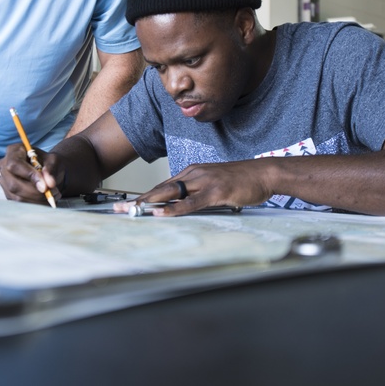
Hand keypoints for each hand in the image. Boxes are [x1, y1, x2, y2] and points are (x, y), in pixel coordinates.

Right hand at [0, 143, 61, 204]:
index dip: (29, 175)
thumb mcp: (53, 160)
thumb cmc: (48, 162)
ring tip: (53, 195)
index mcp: (14, 151)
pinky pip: (19, 203)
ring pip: (17, 196)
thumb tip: (49, 183)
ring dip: (37, 200)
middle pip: (13, 183)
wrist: (46, 170)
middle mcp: (4, 165)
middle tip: (53, 192)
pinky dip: (35, 204)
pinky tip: (45, 200)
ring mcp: (4, 181)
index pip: (15, 164)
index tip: (45, 186)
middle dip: (35, 192)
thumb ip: (51, 169)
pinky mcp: (8, 193)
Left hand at [114, 160, 273, 216]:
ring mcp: (203, 181)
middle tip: (120, 210)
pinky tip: (161, 213)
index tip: (128, 206)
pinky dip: (173, 208)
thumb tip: (182, 207)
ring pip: (170, 193)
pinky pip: (190, 202)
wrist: (264, 173)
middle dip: (138, 200)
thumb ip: (197, 194)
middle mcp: (193, 174)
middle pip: (160, 189)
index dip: (144, 197)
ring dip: (149, 203)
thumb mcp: (213, 186)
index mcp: (192, 173)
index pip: (162, 186)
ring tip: (132, 212)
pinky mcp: (214, 191)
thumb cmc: (241, 181)